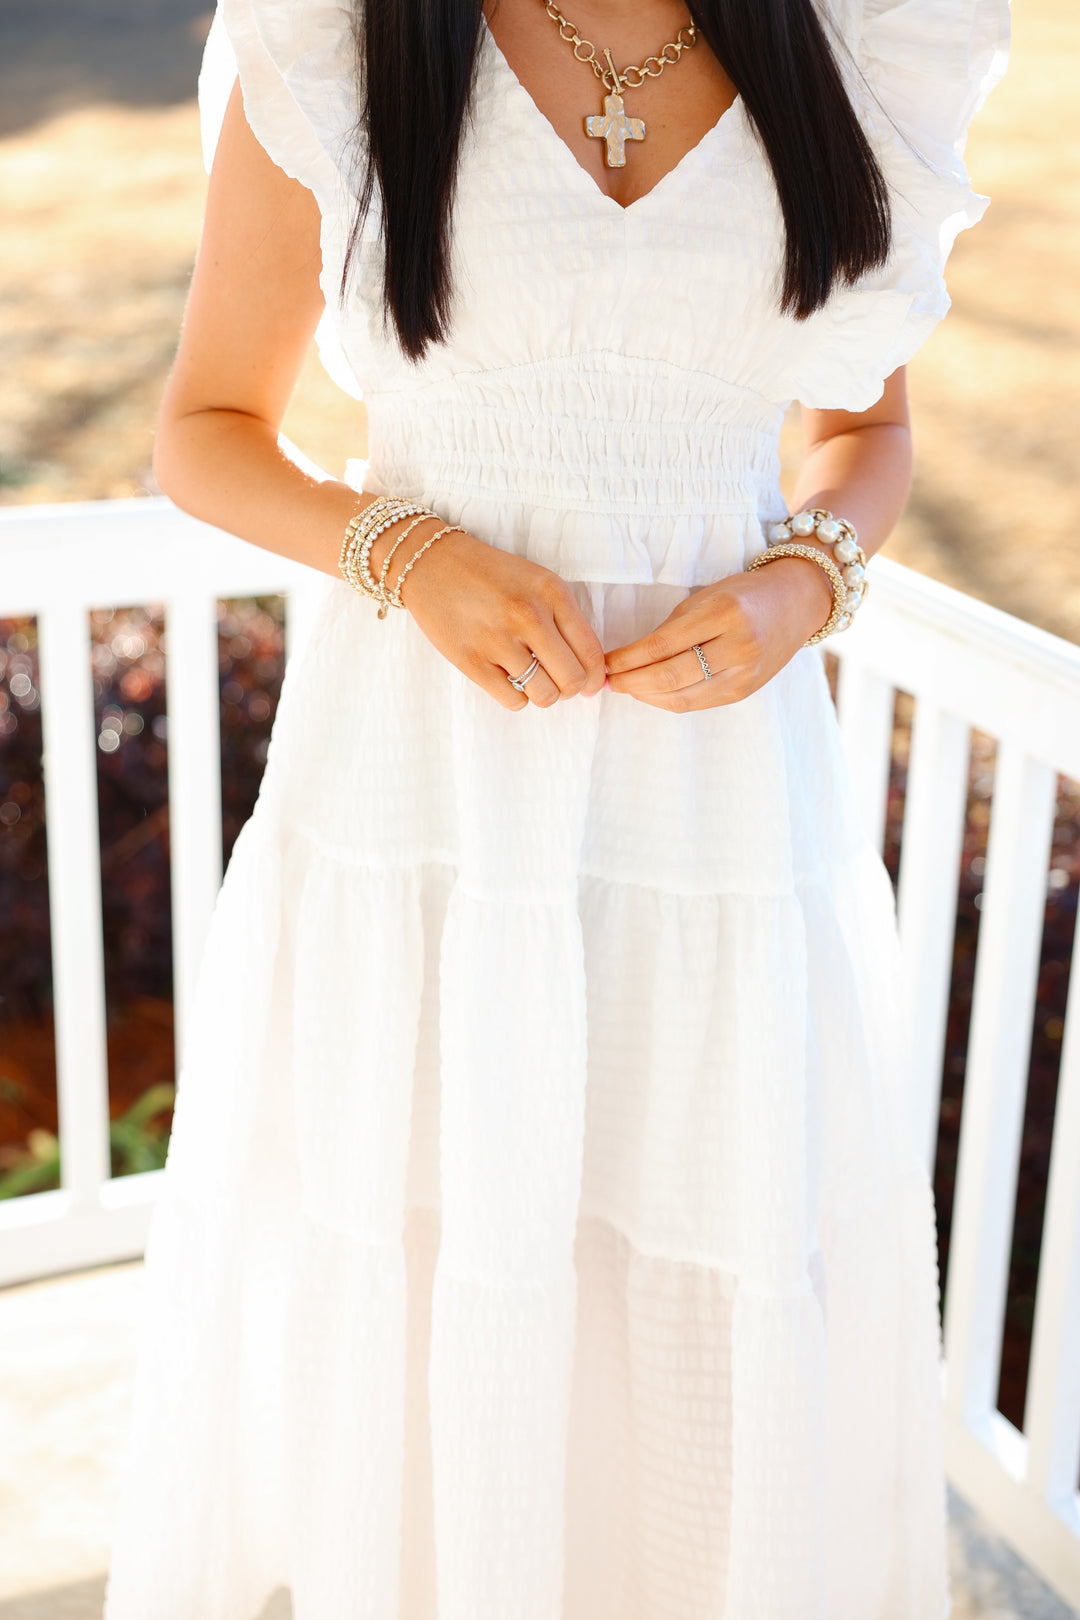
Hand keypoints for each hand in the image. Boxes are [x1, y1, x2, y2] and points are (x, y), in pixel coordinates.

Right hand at [377, 521, 606, 710]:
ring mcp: (499, 640)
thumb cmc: (489, 574)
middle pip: (572, 680)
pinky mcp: (472, 661)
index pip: (591, 653)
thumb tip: (589, 671)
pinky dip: (517, 698)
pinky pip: (513, 701)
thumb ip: (564, 618)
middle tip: (558, 682)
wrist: (431, 563)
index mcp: (552, 593)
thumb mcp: (537, 581)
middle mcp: (529, 616)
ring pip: (545, 695)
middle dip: (570, 689)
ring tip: (532, 679)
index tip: (590, 685)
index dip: (595, 678)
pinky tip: (508, 679)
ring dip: (543, 694)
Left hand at [604, 555, 833, 711]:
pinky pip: (697, 703)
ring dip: (645, 695)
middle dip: (630, 682)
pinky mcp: (744, 692)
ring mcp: (744, 674)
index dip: (627, 658)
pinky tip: (650, 692)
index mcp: (724, 613)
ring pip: (682, 697)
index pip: (662, 645)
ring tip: (624, 688)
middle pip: (670, 676)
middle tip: (606, 681)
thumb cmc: (742, 594)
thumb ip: (671, 628)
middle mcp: (738, 646)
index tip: (604, 662)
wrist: (796, 604)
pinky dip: (667, 700)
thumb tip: (626, 659)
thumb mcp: (706, 597)